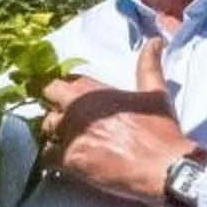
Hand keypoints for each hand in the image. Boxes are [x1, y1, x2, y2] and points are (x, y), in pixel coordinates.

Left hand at [38, 32, 193, 206]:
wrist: (162, 166)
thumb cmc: (159, 129)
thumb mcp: (155, 92)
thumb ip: (148, 65)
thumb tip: (155, 40)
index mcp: (94, 91)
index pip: (63, 80)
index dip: (64, 89)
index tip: (68, 98)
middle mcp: (78, 108)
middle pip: (47, 98)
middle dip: (53, 106)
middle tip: (62, 119)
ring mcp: (71, 134)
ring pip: (45, 127)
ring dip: (52, 132)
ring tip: (65, 141)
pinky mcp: (70, 159)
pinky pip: (47, 155)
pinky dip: (53, 159)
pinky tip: (64, 162)